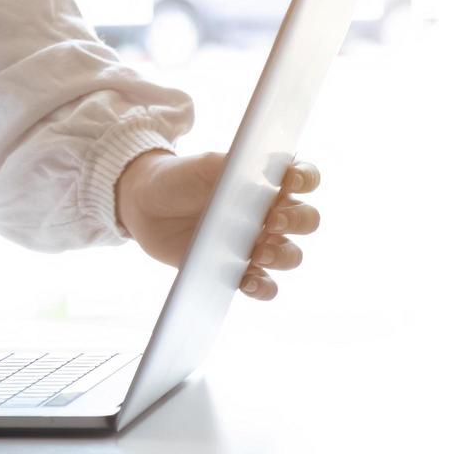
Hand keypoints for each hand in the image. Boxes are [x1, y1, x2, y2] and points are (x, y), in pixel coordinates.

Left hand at [116, 151, 321, 300]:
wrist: (145, 207)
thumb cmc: (180, 179)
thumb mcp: (200, 165)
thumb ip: (229, 166)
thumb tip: (264, 176)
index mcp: (268, 182)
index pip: (304, 178)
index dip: (306, 178)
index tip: (290, 180)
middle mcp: (270, 214)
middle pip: (306, 220)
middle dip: (297, 221)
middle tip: (272, 220)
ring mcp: (256, 244)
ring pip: (290, 255)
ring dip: (283, 256)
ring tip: (259, 253)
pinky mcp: (238, 270)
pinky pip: (264, 285)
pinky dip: (263, 287)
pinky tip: (248, 282)